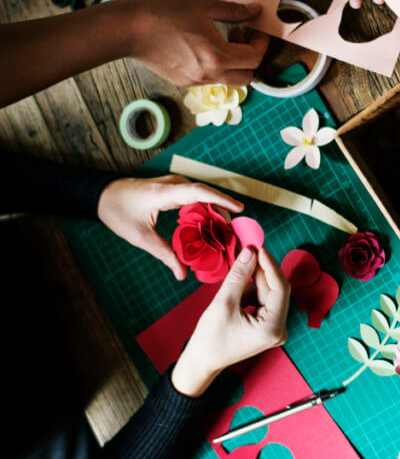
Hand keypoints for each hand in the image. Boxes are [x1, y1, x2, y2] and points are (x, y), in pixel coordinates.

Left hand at [97, 175, 243, 279]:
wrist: (101, 195)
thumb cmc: (118, 212)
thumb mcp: (140, 237)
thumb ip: (164, 254)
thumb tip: (181, 274)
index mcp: (165, 193)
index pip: (200, 192)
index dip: (221, 200)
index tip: (240, 209)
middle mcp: (173, 184)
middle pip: (206, 194)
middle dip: (223, 210)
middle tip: (234, 231)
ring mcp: (173, 183)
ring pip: (202, 194)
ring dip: (215, 209)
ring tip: (225, 229)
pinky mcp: (173, 186)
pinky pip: (195, 195)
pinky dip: (205, 207)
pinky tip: (209, 222)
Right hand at [127, 0, 270, 84]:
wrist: (127, 30)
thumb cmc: (162, 14)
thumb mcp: (203, 5)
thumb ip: (234, 11)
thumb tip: (254, 11)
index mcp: (217, 57)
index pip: (254, 59)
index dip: (261, 44)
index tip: (256, 30)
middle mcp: (208, 75)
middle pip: (247, 77)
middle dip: (250, 57)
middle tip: (239, 35)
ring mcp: (195, 81)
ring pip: (229, 80)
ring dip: (233, 63)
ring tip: (218, 38)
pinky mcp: (183, 82)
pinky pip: (210, 79)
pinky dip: (216, 66)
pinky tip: (202, 46)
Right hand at [172, 247, 290, 396]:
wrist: (201, 361)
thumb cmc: (209, 338)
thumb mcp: (223, 302)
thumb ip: (239, 275)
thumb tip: (250, 252)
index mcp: (273, 328)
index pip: (280, 288)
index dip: (270, 265)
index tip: (259, 247)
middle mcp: (280, 330)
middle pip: (275, 290)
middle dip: (260, 271)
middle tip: (248, 251)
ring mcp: (275, 329)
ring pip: (268, 294)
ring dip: (252, 283)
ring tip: (233, 281)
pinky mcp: (267, 327)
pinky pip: (262, 302)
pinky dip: (250, 293)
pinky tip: (235, 294)